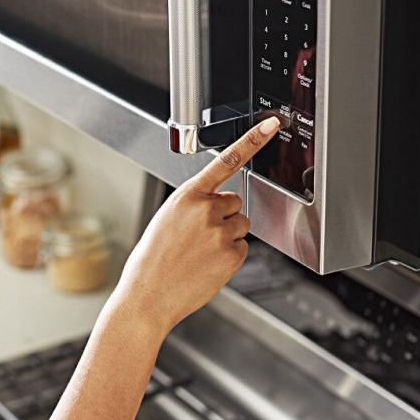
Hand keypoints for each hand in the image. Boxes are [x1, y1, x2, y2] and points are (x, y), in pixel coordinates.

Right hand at [114, 116, 280, 334]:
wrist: (148, 294)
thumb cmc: (152, 260)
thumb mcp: (166, 220)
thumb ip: (193, 205)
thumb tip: (218, 204)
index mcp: (186, 196)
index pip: (225, 161)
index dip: (252, 140)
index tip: (271, 125)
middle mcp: (205, 210)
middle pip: (234, 202)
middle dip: (223, 216)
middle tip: (199, 237)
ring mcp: (220, 232)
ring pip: (240, 225)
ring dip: (227, 236)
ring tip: (200, 253)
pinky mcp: (232, 255)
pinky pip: (242, 248)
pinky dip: (229, 257)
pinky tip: (207, 265)